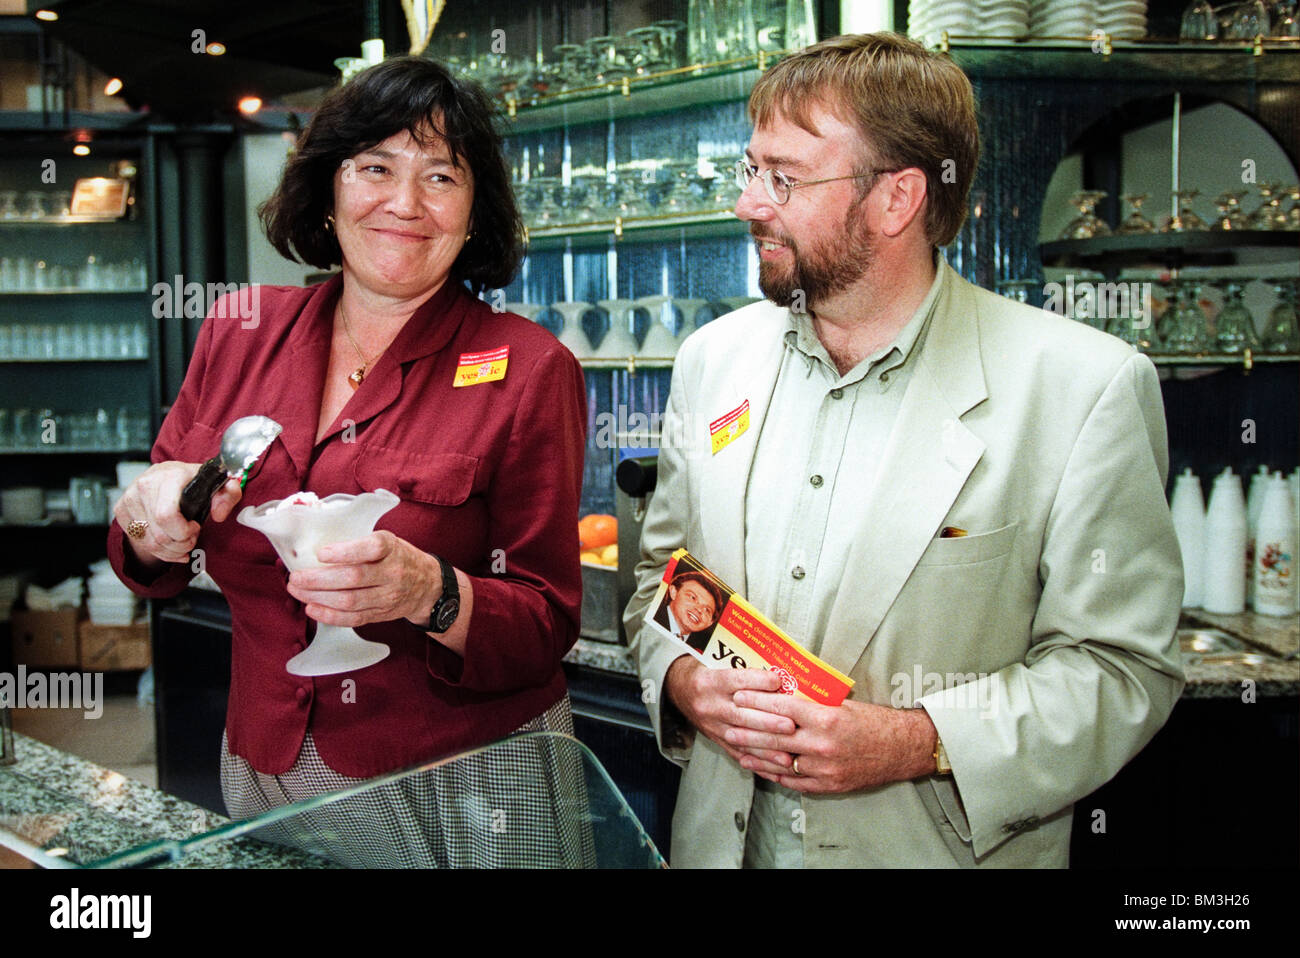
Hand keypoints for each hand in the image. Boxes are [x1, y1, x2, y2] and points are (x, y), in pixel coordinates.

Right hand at [114, 461, 241, 569]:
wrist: (167, 474)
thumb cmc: (193, 481)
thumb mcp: (218, 484)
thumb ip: (229, 495)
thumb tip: (219, 515)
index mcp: (169, 476)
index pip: (167, 516)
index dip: (184, 531)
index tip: (196, 527)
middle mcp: (145, 485)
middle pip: (160, 535)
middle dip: (181, 544)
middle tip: (192, 537)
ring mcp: (129, 498)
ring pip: (149, 543)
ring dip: (171, 550)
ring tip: (182, 542)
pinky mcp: (121, 510)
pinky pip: (139, 542)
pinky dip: (158, 550)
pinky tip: (169, 543)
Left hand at [286, 530, 441, 627]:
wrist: (427, 585)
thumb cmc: (398, 557)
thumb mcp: (386, 540)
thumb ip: (358, 542)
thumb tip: (314, 544)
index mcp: (391, 548)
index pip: (372, 548)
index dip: (344, 551)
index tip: (321, 553)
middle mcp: (392, 573)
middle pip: (354, 578)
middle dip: (319, 579)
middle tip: (296, 577)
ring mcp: (388, 596)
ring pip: (350, 601)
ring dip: (319, 597)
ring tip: (298, 591)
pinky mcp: (381, 614)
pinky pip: (353, 619)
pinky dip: (330, 616)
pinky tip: (312, 609)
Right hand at [664, 658, 796, 768]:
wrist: (680, 689)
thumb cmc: (709, 673)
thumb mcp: (720, 664)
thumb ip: (747, 672)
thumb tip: (782, 678)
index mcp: (711, 681)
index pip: (737, 681)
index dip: (758, 682)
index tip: (779, 681)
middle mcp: (710, 705)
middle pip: (741, 715)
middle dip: (768, 722)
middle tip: (791, 725)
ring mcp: (713, 726)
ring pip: (741, 739)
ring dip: (766, 748)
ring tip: (787, 755)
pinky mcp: (716, 740)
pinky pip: (738, 754)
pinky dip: (759, 763)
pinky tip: (775, 769)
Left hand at [724, 692, 938, 792]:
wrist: (900, 749)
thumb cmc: (872, 722)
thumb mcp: (842, 704)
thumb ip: (812, 703)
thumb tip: (782, 694)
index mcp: (826, 718)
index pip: (782, 708)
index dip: (758, 701)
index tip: (740, 695)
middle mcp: (822, 744)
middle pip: (775, 736)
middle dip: (748, 728)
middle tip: (728, 722)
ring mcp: (823, 768)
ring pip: (780, 761)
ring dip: (755, 753)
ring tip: (736, 746)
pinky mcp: (827, 785)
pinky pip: (792, 781)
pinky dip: (773, 773)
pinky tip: (759, 766)